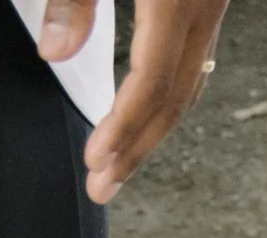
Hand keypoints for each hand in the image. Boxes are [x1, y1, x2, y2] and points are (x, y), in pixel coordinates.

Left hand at [39, 0, 230, 204]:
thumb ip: (75, 0)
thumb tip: (53, 52)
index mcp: (174, 0)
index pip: (152, 80)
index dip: (123, 126)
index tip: (95, 160)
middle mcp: (204, 8)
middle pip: (175, 98)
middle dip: (137, 150)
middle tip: (103, 188)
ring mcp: (213, 8)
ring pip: (191, 86)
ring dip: (154, 131)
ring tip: (120, 165)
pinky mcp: (208, 4)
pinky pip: (195, 63)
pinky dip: (169, 98)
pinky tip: (146, 116)